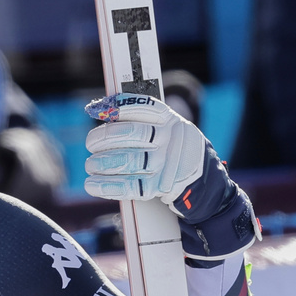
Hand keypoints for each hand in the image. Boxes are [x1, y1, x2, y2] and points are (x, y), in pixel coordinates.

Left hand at [83, 93, 258, 258]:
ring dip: (103, 163)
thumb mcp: (168, 132)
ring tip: (89, 165)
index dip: (117, 107)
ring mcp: (168, 164)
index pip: (143, 107)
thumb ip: (141, 121)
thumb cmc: (174, 155)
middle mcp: (171, 140)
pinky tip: (92, 185)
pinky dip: (108, 186)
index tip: (95, 110)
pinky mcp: (162, 188)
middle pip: (133, 134)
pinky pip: (131, 186)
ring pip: (129, 161)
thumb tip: (100, 111)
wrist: (206, 187)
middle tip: (90, 144)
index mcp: (171, 121)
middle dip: (104, 138)